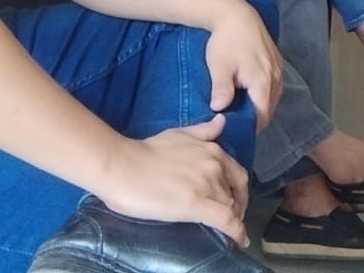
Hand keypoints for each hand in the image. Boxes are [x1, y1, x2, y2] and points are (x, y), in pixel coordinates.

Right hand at [95, 116, 252, 246]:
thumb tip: (222, 121)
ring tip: (229, 232)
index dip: (239, 191)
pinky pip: (226, 221)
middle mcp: (215, 167)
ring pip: (231, 207)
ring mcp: (207, 185)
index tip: (235, 202)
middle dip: (237, 206)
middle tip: (231, 219)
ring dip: (234, 220)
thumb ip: (204, 131)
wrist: (123, 166)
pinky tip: (238, 241)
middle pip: (236, 193)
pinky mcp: (197, 205)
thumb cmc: (146, 151)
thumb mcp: (180, 134)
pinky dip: (236, 232)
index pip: (238, 175)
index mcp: (213, 151)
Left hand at [203, 0, 282, 125]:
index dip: (250, 126)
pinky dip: (264, 95)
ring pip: (273, 98)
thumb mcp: (219, 66)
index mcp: (262, 81)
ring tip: (240, 108)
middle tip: (234, 120)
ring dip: (260, 106)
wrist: (237, 15)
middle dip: (254, 118)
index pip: (262, 116)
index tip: (234, 129)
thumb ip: (222, 89)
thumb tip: (220, 110)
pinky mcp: (278, 63)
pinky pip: (275, 87)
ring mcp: (279, 69)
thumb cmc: (226, 42)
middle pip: (270, 109)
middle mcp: (276, 77)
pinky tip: (248, 93)